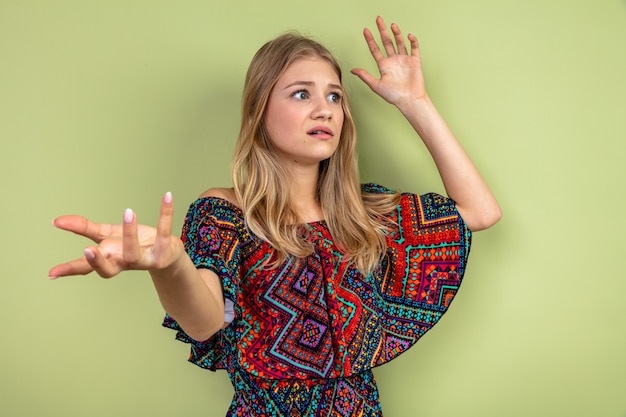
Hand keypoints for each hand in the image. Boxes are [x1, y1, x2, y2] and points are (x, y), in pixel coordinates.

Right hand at [48, 192, 183, 278]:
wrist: (167, 254)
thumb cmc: (134, 244)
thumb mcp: (107, 235)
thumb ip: (84, 229)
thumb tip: (57, 221)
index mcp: (109, 259)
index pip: (86, 268)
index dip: (69, 270)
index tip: (52, 273)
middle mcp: (124, 262)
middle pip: (109, 269)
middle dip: (98, 262)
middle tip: (88, 249)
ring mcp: (145, 259)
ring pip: (134, 252)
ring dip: (130, 233)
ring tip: (128, 212)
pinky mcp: (163, 250)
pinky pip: (164, 231)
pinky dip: (165, 214)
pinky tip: (167, 196)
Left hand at [351, 16, 426, 108]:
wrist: (409, 100)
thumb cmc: (394, 96)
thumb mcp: (376, 85)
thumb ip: (365, 76)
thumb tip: (352, 70)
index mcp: (384, 66)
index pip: (375, 50)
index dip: (370, 40)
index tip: (365, 30)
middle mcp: (393, 61)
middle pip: (387, 42)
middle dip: (382, 31)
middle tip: (378, 20)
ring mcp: (404, 60)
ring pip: (400, 43)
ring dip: (396, 33)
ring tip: (392, 25)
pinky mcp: (415, 62)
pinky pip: (414, 48)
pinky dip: (412, 41)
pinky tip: (408, 35)